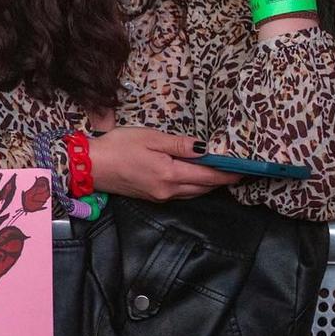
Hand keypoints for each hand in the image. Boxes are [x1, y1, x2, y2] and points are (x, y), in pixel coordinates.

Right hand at [90, 128, 242, 201]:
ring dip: (208, 185)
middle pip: (204, 188)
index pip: (208, 176)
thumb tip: (205, 148)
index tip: (244, 170)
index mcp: (170, 174)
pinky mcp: (152, 197)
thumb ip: (179, 144)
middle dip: (222, 180)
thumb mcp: (150, 138)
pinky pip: (181, 194)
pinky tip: (195, 178)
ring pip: (193, 193)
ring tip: (221, 174)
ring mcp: (160, 196)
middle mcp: (168, 190)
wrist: (89, 167)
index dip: (227, 173)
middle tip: (237, 171)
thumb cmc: (117, 147)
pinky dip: (193, 187)